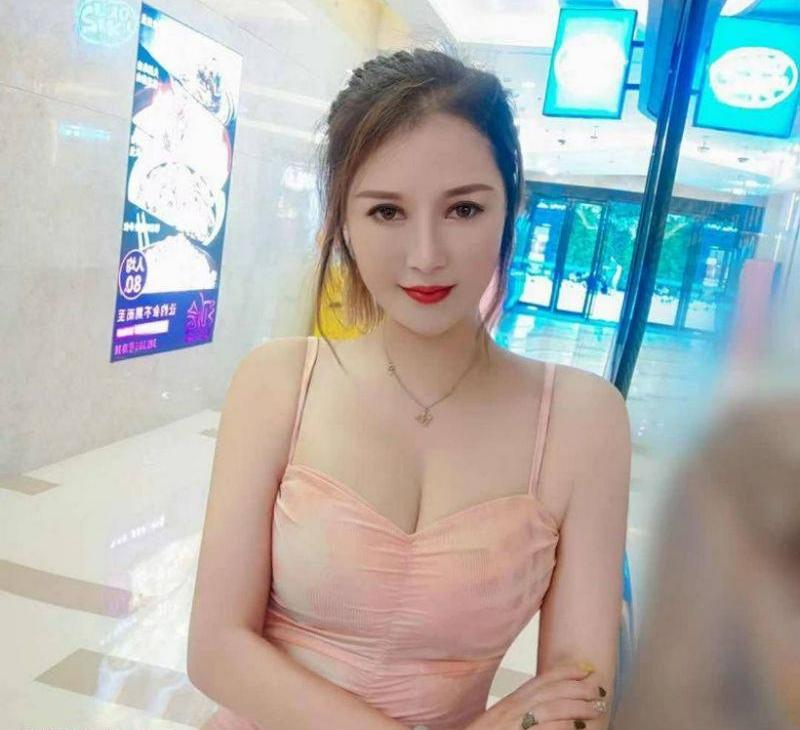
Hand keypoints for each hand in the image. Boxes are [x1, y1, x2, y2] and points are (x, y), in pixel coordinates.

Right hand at [464, 663, 608, 729]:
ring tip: (594, 710)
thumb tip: (549, 711)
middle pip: (549, 691)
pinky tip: (575, 728)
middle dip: (576, 687)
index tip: (585, 667)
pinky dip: (561, 727)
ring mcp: (513, 723)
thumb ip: (524, 713)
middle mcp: (512, 709)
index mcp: (511, 702)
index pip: (541, 680)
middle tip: (597, 689)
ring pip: (550, 708)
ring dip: (575, 707)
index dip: (565, 671)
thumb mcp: (504, 721)